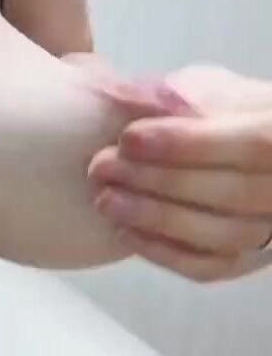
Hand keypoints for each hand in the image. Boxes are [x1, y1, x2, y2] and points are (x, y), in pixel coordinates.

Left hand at [90, 65, 271, 281]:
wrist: (238, 151)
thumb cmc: (221, 113)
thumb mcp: (208, 88)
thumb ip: (178, 95)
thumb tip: (127, 98)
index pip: (255, 144)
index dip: (189, 144)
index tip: (128, 138)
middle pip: (236, 194)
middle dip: (161, 182)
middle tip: (101, 168)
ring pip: (225, 236)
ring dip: (157, 219)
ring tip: (106, 200)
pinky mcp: (248, 259)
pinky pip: (211, 267)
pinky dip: (164, 253)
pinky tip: (123, 231)